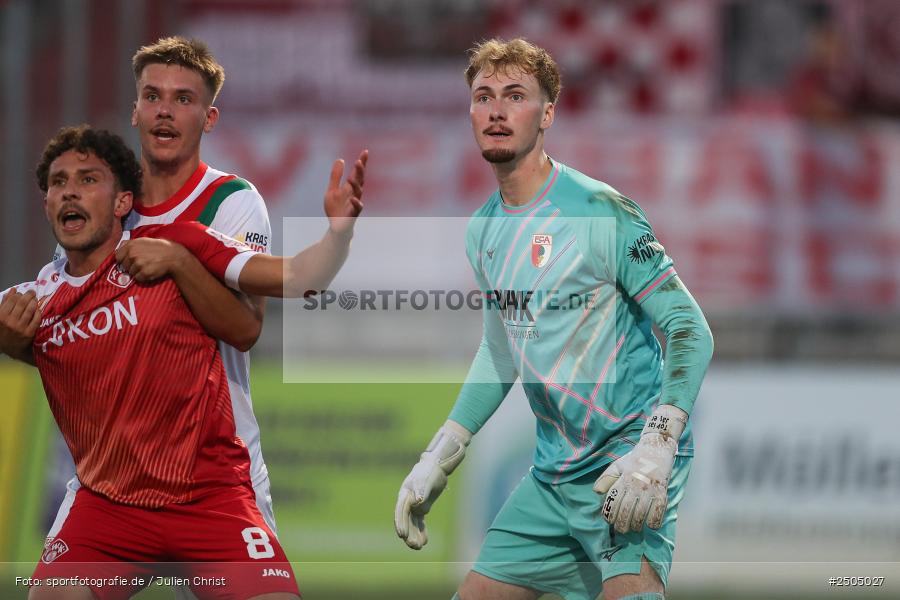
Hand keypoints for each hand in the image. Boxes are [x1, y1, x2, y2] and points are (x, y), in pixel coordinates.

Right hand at [0, 288, 39, 358]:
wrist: (8, 347)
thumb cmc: (3, 329)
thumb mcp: (0, 316)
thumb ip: (5, 303)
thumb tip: (14, 290)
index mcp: (1, 316)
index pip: (12, 300)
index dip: (19, 294)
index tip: (22, 293)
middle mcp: (10, 321)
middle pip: (22, 303)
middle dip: (29, 295)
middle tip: (32, 293)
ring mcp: (20, 327)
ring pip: (30, 310)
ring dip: (34, 302)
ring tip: (35, 299)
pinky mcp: (29, 333)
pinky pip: (36, 319)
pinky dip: (38, 312)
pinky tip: (38, 309)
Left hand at [115, 238, 188, 282]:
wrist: (173, 256)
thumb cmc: (159, 247)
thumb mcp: (143, 240)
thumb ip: (130, 243)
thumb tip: (119, 247)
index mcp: (131, 245)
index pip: (118, 256)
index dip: (123, 260)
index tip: (129, 261)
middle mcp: (133, 254)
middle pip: (124, 266)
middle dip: (131, 266)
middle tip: (142, 264)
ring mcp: (138, 263)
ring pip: (131, 273)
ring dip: (138, 272)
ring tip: (148, 267)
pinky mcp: (144, 272)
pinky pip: (138, 278)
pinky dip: (144, 277)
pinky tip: (151, 271)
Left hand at [324, 149, 367, 236]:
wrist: (337, 228)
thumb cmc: (336, 209)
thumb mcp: (332, 190)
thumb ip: (336, 176)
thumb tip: (340, 159)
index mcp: (350, 188)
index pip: (358, 173)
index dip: (362, 163)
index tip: (365, 152)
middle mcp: (355, 194)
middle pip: (360, 180)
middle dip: (360, 171)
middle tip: (359, 161)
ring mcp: (355, 204)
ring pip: (358, 193)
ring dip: (356, 184)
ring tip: (352, 177)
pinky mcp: (352, 215)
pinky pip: (357, 208)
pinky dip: (356, 203)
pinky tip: (353, 198)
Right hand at [395, 420, 470, 549]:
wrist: (435, 466)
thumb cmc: (430, 472)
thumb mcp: (426, 480)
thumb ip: (422, 490)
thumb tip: (417, 502)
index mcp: (405, 494)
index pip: (401, 511)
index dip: (401, 523)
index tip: (402, 535)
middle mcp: (407, 501)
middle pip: (406, 520)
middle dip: (409, 533)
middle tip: (414, 546)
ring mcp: (414, 505)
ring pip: (412, 523)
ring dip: (415, 535)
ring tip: (419, 547)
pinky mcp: (421, 507)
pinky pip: (419, 522)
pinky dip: (422, 531)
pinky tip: (425, 541)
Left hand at [593, 405, 686, 533]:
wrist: (657, 447)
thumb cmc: (635, 458)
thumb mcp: (617, 465)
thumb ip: (606, 478)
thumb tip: (596, 492)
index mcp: (623, 479)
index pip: (613, 501)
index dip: (609, 514)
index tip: (609, 521)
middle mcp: (635, 485)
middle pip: (625, 511)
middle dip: (622, 524)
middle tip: (621, 529)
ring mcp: (650, 489)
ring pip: (640, 514)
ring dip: (636, 525)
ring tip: (634, 529)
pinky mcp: (662, 492)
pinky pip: (658, 511)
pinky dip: (654, 521)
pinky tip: (651, 525)